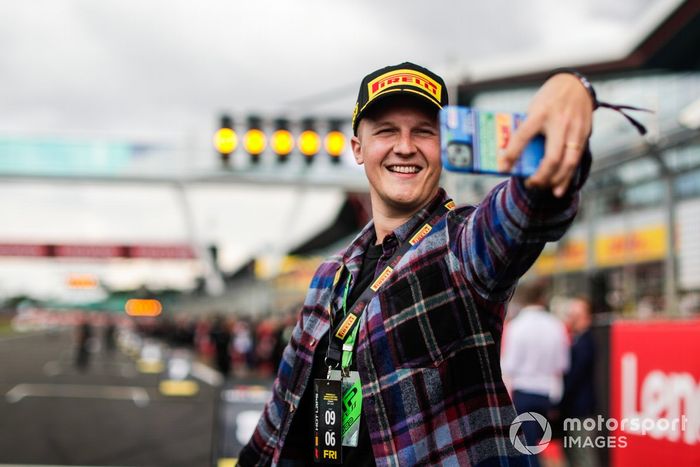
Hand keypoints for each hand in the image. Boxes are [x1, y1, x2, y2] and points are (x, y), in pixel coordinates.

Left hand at [497, 73, 593, 196]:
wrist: (575, 84)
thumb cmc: (549, 98)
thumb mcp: (533, 108)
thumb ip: (526, 128)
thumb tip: (510, 153)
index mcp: (541, 113)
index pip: (523, 136)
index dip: (511, 154)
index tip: (503, 167)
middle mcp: (560, 123)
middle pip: (552, 157)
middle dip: (540, 176)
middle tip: (529, 183)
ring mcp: (575, 130)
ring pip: (568, 163)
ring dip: (555, 180)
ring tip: (543, 188)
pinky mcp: (584, 135)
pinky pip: (577, 160)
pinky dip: (567, 176)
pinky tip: (558, 188)